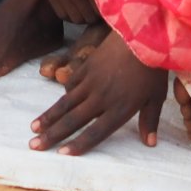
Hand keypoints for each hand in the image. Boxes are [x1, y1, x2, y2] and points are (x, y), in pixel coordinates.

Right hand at [31, 30, 168, 153]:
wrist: (141, 35)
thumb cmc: (152, 69)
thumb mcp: (156, 97)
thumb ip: (150, 121)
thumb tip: (150, 144)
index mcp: (119, 109)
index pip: (95, 132)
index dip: (78, 144)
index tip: (61, 154)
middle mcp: (101, 98)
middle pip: (72, 120)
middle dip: (52, 135)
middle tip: (34, 146)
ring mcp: (90, 81)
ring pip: (65, 103)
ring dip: (49, 117)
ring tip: (34, 128)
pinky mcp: (85, 67)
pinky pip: (71, 84)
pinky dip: (63, 96)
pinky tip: (56, 105)